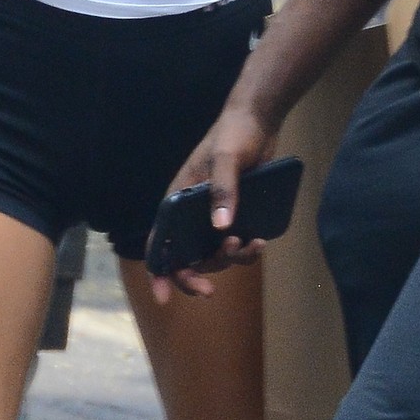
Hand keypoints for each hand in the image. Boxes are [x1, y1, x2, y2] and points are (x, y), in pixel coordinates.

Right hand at [147, 96, 275, 302]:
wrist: (258, 122)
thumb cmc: (233, 135)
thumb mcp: (226, 159)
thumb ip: (222, 190)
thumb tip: (221, 229)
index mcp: (177, 200)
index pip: (159, 241)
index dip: (158, 271)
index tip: (163, 297)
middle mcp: (191, 214)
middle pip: (185, 258)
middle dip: (195, 276)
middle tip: (209, 291)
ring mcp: (213, 217)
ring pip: (214, 255)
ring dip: (229, 259)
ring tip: (248, 245)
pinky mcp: (235, 216)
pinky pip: (237, 245)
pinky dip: (247, 250)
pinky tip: (261, 241)